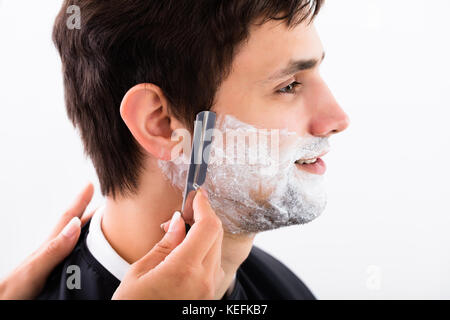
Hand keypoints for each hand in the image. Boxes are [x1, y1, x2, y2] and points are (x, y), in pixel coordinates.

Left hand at [0, 183, 94, 299]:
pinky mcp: (54, 278)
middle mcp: (51, 254)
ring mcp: (52, 265)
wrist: (1, 305)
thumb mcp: (32, 271)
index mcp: (48, 249)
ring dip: (87, 229)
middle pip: (73, 227)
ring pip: (74, 241)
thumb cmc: (10, 294)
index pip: (68, 219)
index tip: (90, 185)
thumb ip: (53, 250)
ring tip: (100, 222)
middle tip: (101, 200)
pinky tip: (86, 253)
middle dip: (88, 211)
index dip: (79, 201)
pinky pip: (74, 257)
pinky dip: (84, 249)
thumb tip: (75, 226)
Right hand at [112, 188, 224, 299]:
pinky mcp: (209, 296)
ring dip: (203, 234)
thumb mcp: (140, 272)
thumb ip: (165, 244)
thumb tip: (179, 221)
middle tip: (182, 214)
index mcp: (184, 270)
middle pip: (216, 234)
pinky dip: (203, 250)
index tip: (197, 195)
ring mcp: (209, 290)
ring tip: (178, 234)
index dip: (204, 206)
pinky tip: (184, 252)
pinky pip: (213, 264)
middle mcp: (204, 280)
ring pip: (216, 248)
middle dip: (202, 217)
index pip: (208, 227)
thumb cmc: (132, 307)